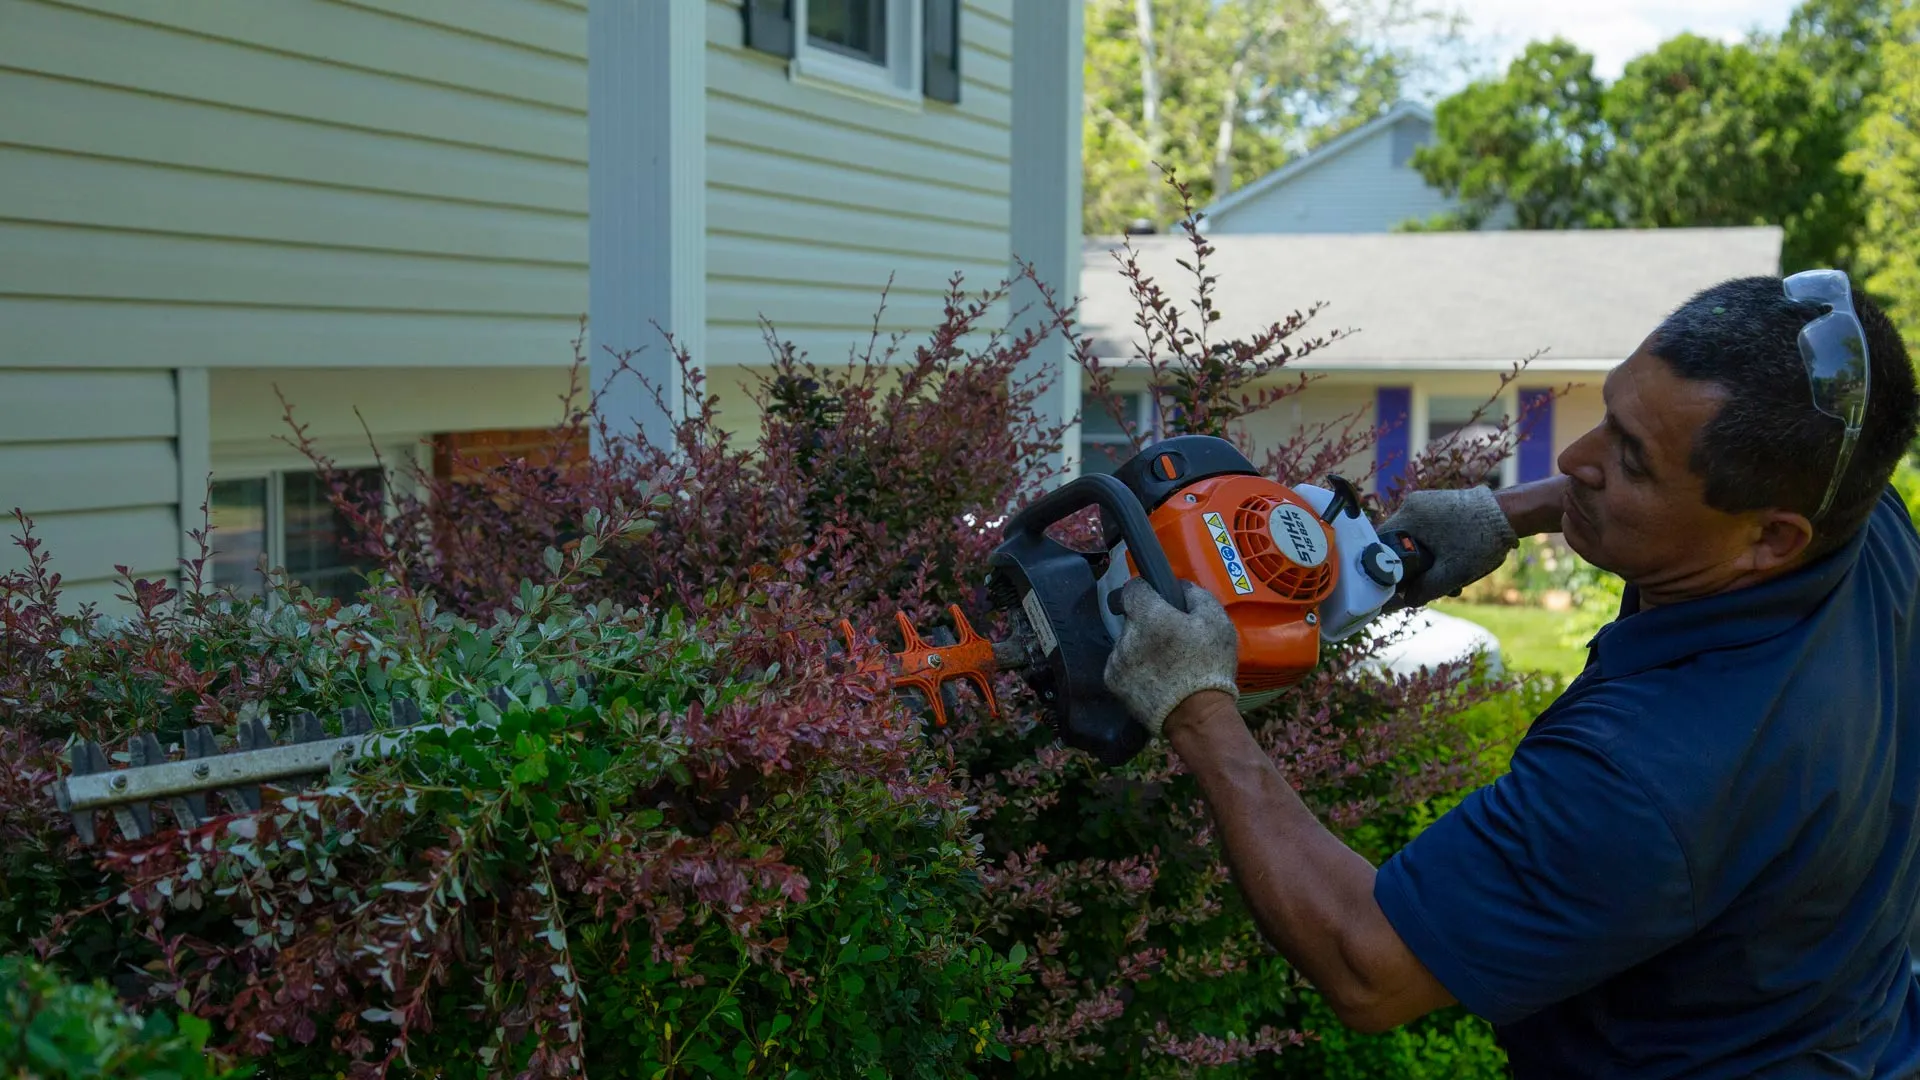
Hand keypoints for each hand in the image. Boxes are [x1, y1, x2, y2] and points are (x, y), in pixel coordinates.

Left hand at [1104, 577, 1241, 736]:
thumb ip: (1195, 594)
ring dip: (1141, 647)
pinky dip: (1134, 668)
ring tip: (1166, 664)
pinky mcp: (1112, 682)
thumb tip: (1179, 586)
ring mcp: (1116, 660)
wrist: (1196, 716)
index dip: (1146, 591)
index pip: (1132, 589)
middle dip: (1149, 624)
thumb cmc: (1209, 666)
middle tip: (1172, 639)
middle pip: (1132, 619)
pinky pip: (1121, 664)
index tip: (1158, 600)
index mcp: (1149, 616)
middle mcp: (1126, 636)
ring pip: (1126, 642)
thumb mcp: (1217, 621)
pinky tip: (1155, 678)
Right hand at [1378, 485, 1518, 608]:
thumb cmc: (1480, 541)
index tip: (1396, 584)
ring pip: (1416, 539)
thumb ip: (1424, 590)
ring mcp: (1428, 502)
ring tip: (1451, 579)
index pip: (1380, 544)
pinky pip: (1428, 530)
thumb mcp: (1451, 573)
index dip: (1385, 567)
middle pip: (1399, 543)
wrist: (1512, 514)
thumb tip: (1406, 600)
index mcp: (1409, 515)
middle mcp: (1413, 504)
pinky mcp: (1442, 504)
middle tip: (1428, 585)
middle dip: (1413, 567)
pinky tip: (1455, 563)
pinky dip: (1437, 548)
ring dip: (1428, 561)